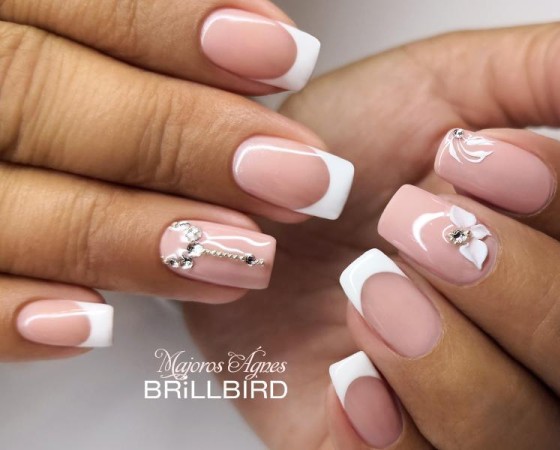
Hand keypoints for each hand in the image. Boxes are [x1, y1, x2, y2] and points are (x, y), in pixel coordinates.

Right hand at [0, 0, 357, 360]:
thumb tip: (253, 40)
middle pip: (37, 96)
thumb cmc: (51, 84)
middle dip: (180, 137)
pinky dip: (12, 317)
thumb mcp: (71, 30)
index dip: (174, 28)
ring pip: (3, 209)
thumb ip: (134, 39)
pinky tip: (97, 327)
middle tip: (297, 176)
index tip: (287, 59)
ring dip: (129, 238)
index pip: (68, 1)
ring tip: (245, 257)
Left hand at [185, 21, 559, 448]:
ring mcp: (486, 416)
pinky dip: (392, 439)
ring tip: (367, 293)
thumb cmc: (348, 156)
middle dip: (512, 288)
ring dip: (449, 366)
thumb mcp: (450, 85)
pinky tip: (350, 382)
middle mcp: (548, 351)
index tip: (469, 158)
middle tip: (409, 227)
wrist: (257, 221)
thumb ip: (556, 74)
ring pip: (532, 438)